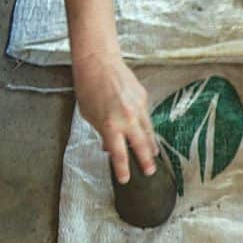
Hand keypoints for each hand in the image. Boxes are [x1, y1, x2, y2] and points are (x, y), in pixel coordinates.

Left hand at [72, 51, 157, 183]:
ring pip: (148, 131)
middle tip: (151, 171)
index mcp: (110, 125)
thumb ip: (102, 132)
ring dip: (150, 144)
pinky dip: (145, 125)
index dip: (123, 169)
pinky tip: (144, 130)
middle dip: (146, 161)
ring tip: (153, 154)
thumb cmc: (88, 88)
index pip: (119, 154)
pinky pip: (146, 116)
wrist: (99, 63)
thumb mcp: (89, 115)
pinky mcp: (143, 98)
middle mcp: (127, 119)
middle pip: (141, 146)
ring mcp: (138, 108)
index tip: (126, 179)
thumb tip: (110, 145)